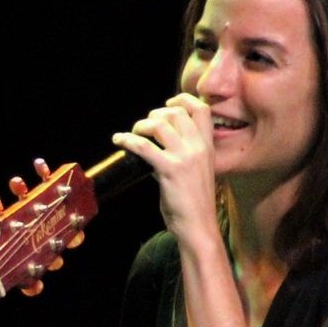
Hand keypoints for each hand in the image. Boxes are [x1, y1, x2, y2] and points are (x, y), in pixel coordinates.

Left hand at [112, 93, 219, 243]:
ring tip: (132, 133)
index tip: (168, 103)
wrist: (198, 226)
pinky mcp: (170, 169)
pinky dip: (127, 139)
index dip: (183, 100)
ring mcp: (186, 157)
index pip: (202, 110)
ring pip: (159, 124)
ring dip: (141, 124)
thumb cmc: (194, 203)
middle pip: (176, 112)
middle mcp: (199, 147)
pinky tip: (119, 140)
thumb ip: (183, 156)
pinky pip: (144, 146)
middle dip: (156, 113)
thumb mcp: (196, 172)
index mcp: (208, 147)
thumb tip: (158, 149)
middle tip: (145, 124)